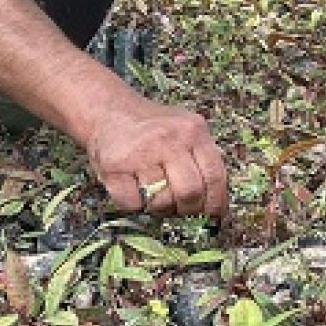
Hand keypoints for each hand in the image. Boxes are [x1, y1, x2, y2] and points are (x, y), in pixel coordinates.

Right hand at [83, 96, 229, 219]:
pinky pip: (133, 204)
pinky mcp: (114, 167)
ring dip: (160, 207)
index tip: (213, 215)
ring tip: (156, 194)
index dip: (216, 202)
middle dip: (187, 209)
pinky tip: (135, 189)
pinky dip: (136, 205)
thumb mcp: (185, 129)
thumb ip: (202, 158)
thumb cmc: (153, 128)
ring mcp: (140, 153)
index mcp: (193, 130)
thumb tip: (216, 205)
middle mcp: (168, 139)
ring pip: (161, 202)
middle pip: (190, 192)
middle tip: (181, 208)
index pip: (215, 175)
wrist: (108, 110)